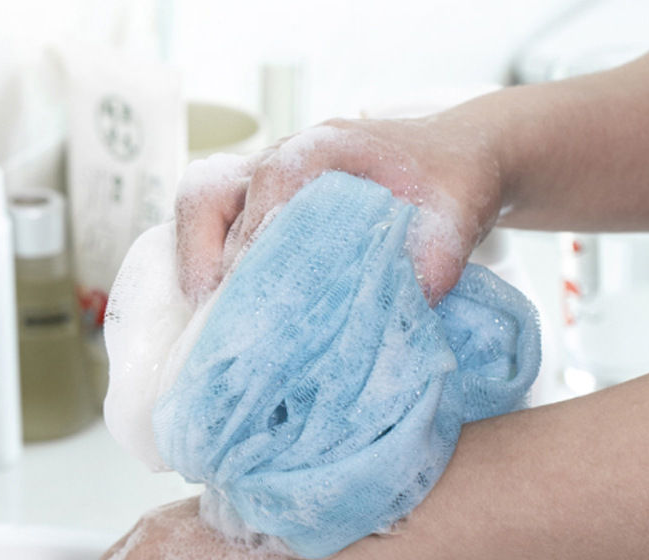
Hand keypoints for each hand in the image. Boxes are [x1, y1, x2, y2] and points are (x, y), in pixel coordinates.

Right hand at [175, 114, 504, 305]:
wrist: (449, 161)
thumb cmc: (448, 185)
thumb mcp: (455, 224)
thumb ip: (430, 266)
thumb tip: (385, 322)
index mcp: (328, 147)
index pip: (271, 182)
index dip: (253, 241)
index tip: (248, 294)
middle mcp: (284, 155)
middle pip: (210, 190)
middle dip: (201, 256)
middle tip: (214, 316)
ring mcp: (265, 175)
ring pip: (200, 203)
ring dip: (193, 259)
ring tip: (207, 317)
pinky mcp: (260, 201)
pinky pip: (211, 221)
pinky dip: (205, 262)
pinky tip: (221, 307)